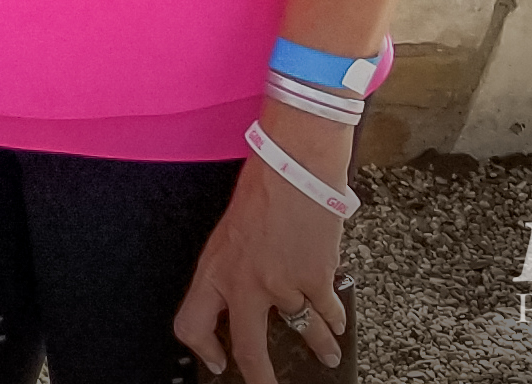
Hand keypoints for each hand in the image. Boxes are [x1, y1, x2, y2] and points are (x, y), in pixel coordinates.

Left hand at [173, 115, 348, 383]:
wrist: (293, 168)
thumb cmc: (260, 192)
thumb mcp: (227, 235)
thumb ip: (231, 270)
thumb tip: (242, 299)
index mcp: (215, 271)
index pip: (191, 325)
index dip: (202, 350)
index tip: (216, 362)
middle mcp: (244, 285)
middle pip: (249, 348)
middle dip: (262, 377)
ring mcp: (282, 286)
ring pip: (302, 333)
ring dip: (320, 348)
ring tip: (326, 358)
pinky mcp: (315, 280)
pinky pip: (328, 313)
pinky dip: (337, 320)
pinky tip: (340, 326)